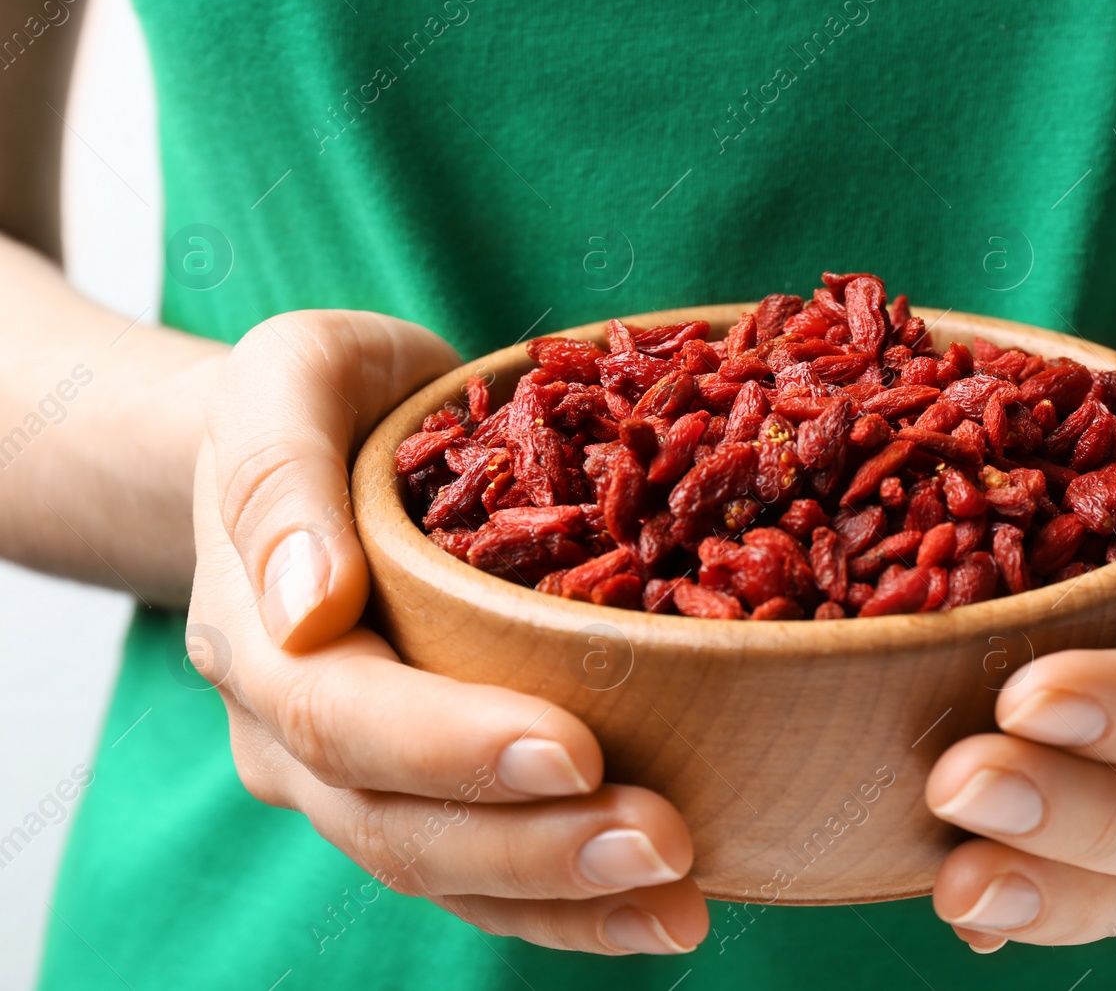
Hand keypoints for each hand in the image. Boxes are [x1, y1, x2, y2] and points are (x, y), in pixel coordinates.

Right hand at [188, 311, 707, 954]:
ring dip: (564, 899)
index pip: (341, 716)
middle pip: (397, 825)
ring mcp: (353, 775)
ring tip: (681, 903)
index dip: (453, 745)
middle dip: (533, 847)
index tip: (576, 750)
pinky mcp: (422, 788)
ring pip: (446, 871)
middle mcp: (293, 731)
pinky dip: (567, 905)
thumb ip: (278, 475)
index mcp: (259, 634)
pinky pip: (485, 871)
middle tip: (665, 843)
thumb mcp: (286, 380)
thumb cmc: (315, 399)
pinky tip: (658, 910)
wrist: (306, 446)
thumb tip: (308, 605)